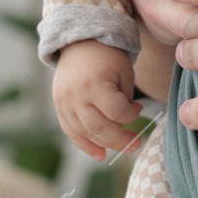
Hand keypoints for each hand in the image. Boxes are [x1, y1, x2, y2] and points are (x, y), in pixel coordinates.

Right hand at [53, 41, 144, 161]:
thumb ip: (124, 98)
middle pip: (99, 127)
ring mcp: (65, 103)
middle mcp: (76, 96)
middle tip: (136, 143)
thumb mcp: (123, 72)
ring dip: (105, 144)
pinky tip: (100, 155)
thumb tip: (125, 122)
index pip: (115, 111)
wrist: (79, 42)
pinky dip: (85, 145)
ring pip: (85, 133)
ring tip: (124, 148)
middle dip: (120, 139)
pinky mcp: (59, 107)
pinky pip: (70, 131)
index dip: (130, 115)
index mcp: (95, 84)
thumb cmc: (107, 57)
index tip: (137, 108)